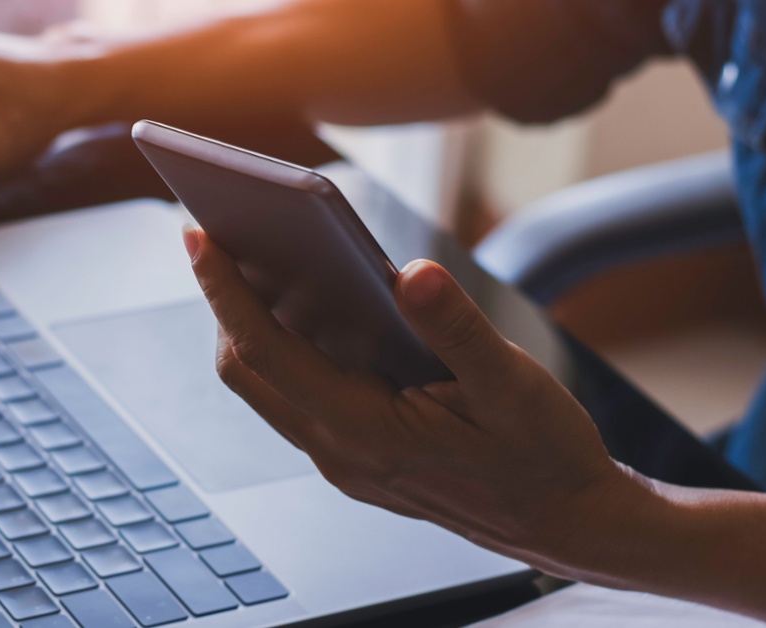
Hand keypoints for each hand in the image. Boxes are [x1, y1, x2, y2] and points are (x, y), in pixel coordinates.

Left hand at [183, 227, 655, 574]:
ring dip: (252, 325)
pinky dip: (289, 348)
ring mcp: (343, 459)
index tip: (199, 237)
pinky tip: (314, 304)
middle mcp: (339, 452)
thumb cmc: (544, 459)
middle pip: (246, 370)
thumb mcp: (515, 388)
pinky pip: (298, 396)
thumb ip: (459, 330)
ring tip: (255, 255)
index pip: (265, 352)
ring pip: (268, 386)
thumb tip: (414, 274)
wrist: (567, 524)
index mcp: (365, 433)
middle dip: (223, 303)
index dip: (225, 291)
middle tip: (217, 234)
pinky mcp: (356, 456)